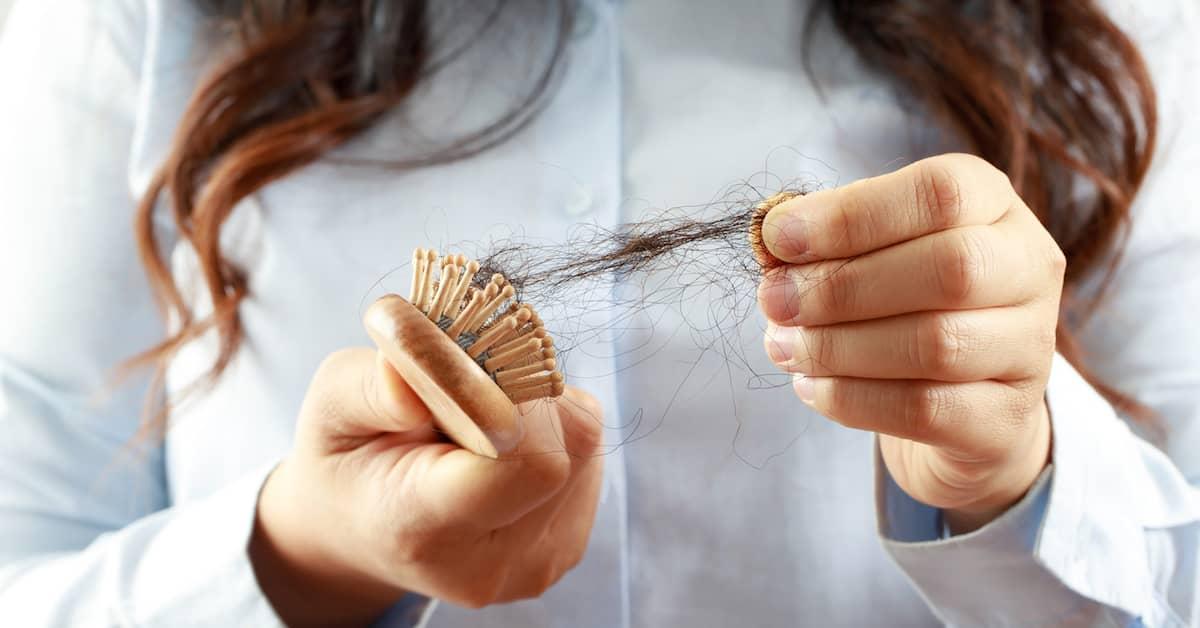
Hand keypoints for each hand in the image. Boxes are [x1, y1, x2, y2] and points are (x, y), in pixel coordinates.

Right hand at [250, 348, 603, 625]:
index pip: (523, 463)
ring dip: (540, 409)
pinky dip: (552, 432)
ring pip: (582, 443)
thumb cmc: (348, 459)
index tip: (473, 366)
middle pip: (563, 447)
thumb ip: (371, 385)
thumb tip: (432, 366)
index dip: (514, 400)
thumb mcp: (330, 406)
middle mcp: (490, 562)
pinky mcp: (566, 548)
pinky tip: (502, 444)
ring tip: (478, 419)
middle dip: (524, 393)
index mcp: (422, 528)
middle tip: (470, 384)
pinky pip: (586, 458)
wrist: (361, 529)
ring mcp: (536, 564)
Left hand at [757, 153, 1059, 532]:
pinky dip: (852, 399)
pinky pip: (925, 411)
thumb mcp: (866, 252)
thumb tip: (769, 237)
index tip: (777, 237)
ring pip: (936, 345)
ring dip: (839, 346)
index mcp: (993, 205)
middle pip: (949, 268)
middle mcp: (1027, 269)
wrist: (958, 402)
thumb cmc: (899, 301)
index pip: (940, 192)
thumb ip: (821, 241)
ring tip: (784, 346)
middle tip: (775, 301)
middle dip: (842, 286)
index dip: (851, 214)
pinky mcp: (1006, 419)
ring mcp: (1029, 349)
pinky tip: (811, 387)